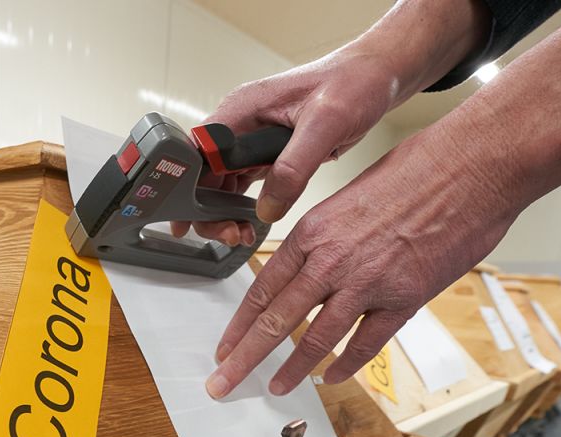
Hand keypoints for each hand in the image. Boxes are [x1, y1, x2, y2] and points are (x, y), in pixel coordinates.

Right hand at [170, 48, 400, 245]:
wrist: (375, 78)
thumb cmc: (352, 83)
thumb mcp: (325, 123)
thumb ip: (295, 165)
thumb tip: (268, 206)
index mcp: (241, 109)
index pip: (196, 153)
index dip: (185, 188)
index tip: (186, 218)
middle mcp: (240, 125)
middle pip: (202, 174)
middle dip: (207, 210)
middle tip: (228, 234)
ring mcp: (251, 140)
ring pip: (220, 184)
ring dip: (223, 213)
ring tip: (240, 234)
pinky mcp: (266, 153)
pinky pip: (242, 185)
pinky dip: (241, 209)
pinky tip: (250, 225)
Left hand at [204, 121, 519, 398]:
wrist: (471, 165)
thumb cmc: (415, 170)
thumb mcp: (349, 197)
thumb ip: (326, 237)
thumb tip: (308, 267)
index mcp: (312, 232)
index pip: (263, 289)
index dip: (239, 325)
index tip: (223, 348)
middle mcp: (331, 260)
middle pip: (276, 320)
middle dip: (244, 359)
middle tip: (222, 384)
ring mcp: (367, 283)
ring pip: (316, 339)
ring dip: (291, 369)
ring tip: (274, 389)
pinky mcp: (404, 299)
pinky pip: (367, 343)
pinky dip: (347, 365)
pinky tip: (332, 378)